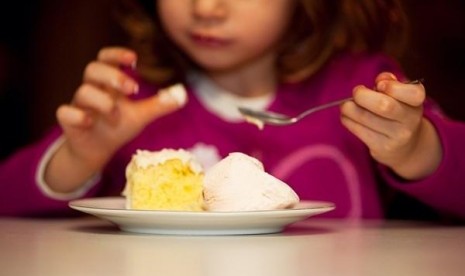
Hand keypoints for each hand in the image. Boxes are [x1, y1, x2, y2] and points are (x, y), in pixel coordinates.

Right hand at [46, 47, 185, 191]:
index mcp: (107, 84)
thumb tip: (183, 95)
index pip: (105, 59)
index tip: (133, 59)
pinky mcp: (68, 122)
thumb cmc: (117, 127)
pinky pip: (64, 112)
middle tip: (133, 89)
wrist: (97, 151)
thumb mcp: (140, 116)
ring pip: (82, 91)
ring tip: (116, 116)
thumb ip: (159, 105)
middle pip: (92, 69)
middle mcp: (91, 90)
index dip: (116, 54)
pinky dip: (77, 115)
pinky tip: (90, 121)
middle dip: (113, 76)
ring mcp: (78, 106)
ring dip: (103, 102)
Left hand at [340, 72, 441, 179]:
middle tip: (356, 92)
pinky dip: (347, 120)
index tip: (379, 84)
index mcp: (416, 103)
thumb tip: (381, 79)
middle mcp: (410, 121)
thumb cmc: (397, 112)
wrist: (405, 147)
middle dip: (362, 96)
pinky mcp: (381, 148)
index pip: (413, 94)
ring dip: (349, 108)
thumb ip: (391, 82)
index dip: (393, 87)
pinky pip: (358, 130)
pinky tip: (347, 116)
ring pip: (365, 118)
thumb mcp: (399, 96)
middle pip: (384, 106)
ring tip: (347, 105)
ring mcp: (397, 137)